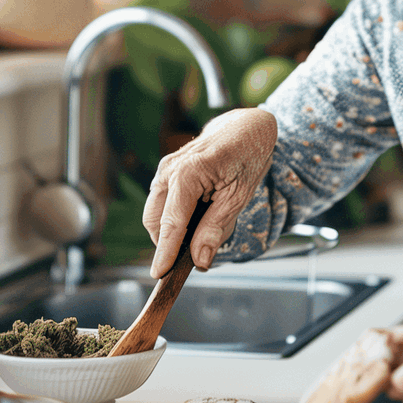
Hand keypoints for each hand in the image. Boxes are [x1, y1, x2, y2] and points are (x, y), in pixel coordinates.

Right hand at [142, 107, 276, 277]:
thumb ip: (216, 228)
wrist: (245, 127)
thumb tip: (200, 260)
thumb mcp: (240, 196)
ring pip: (156, 214)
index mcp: (188, 173)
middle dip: (169, 243)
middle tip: (197, 254)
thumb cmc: (247, 156)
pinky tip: (201, 214)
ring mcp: (164, 170)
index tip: (159, 274)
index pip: (171, 222)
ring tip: (205, 229)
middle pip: (155, 221)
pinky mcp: (165, 173)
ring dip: (172, 231)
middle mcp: (169, 170)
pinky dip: (175, 218)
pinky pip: (162, 204)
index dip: (165, 252)